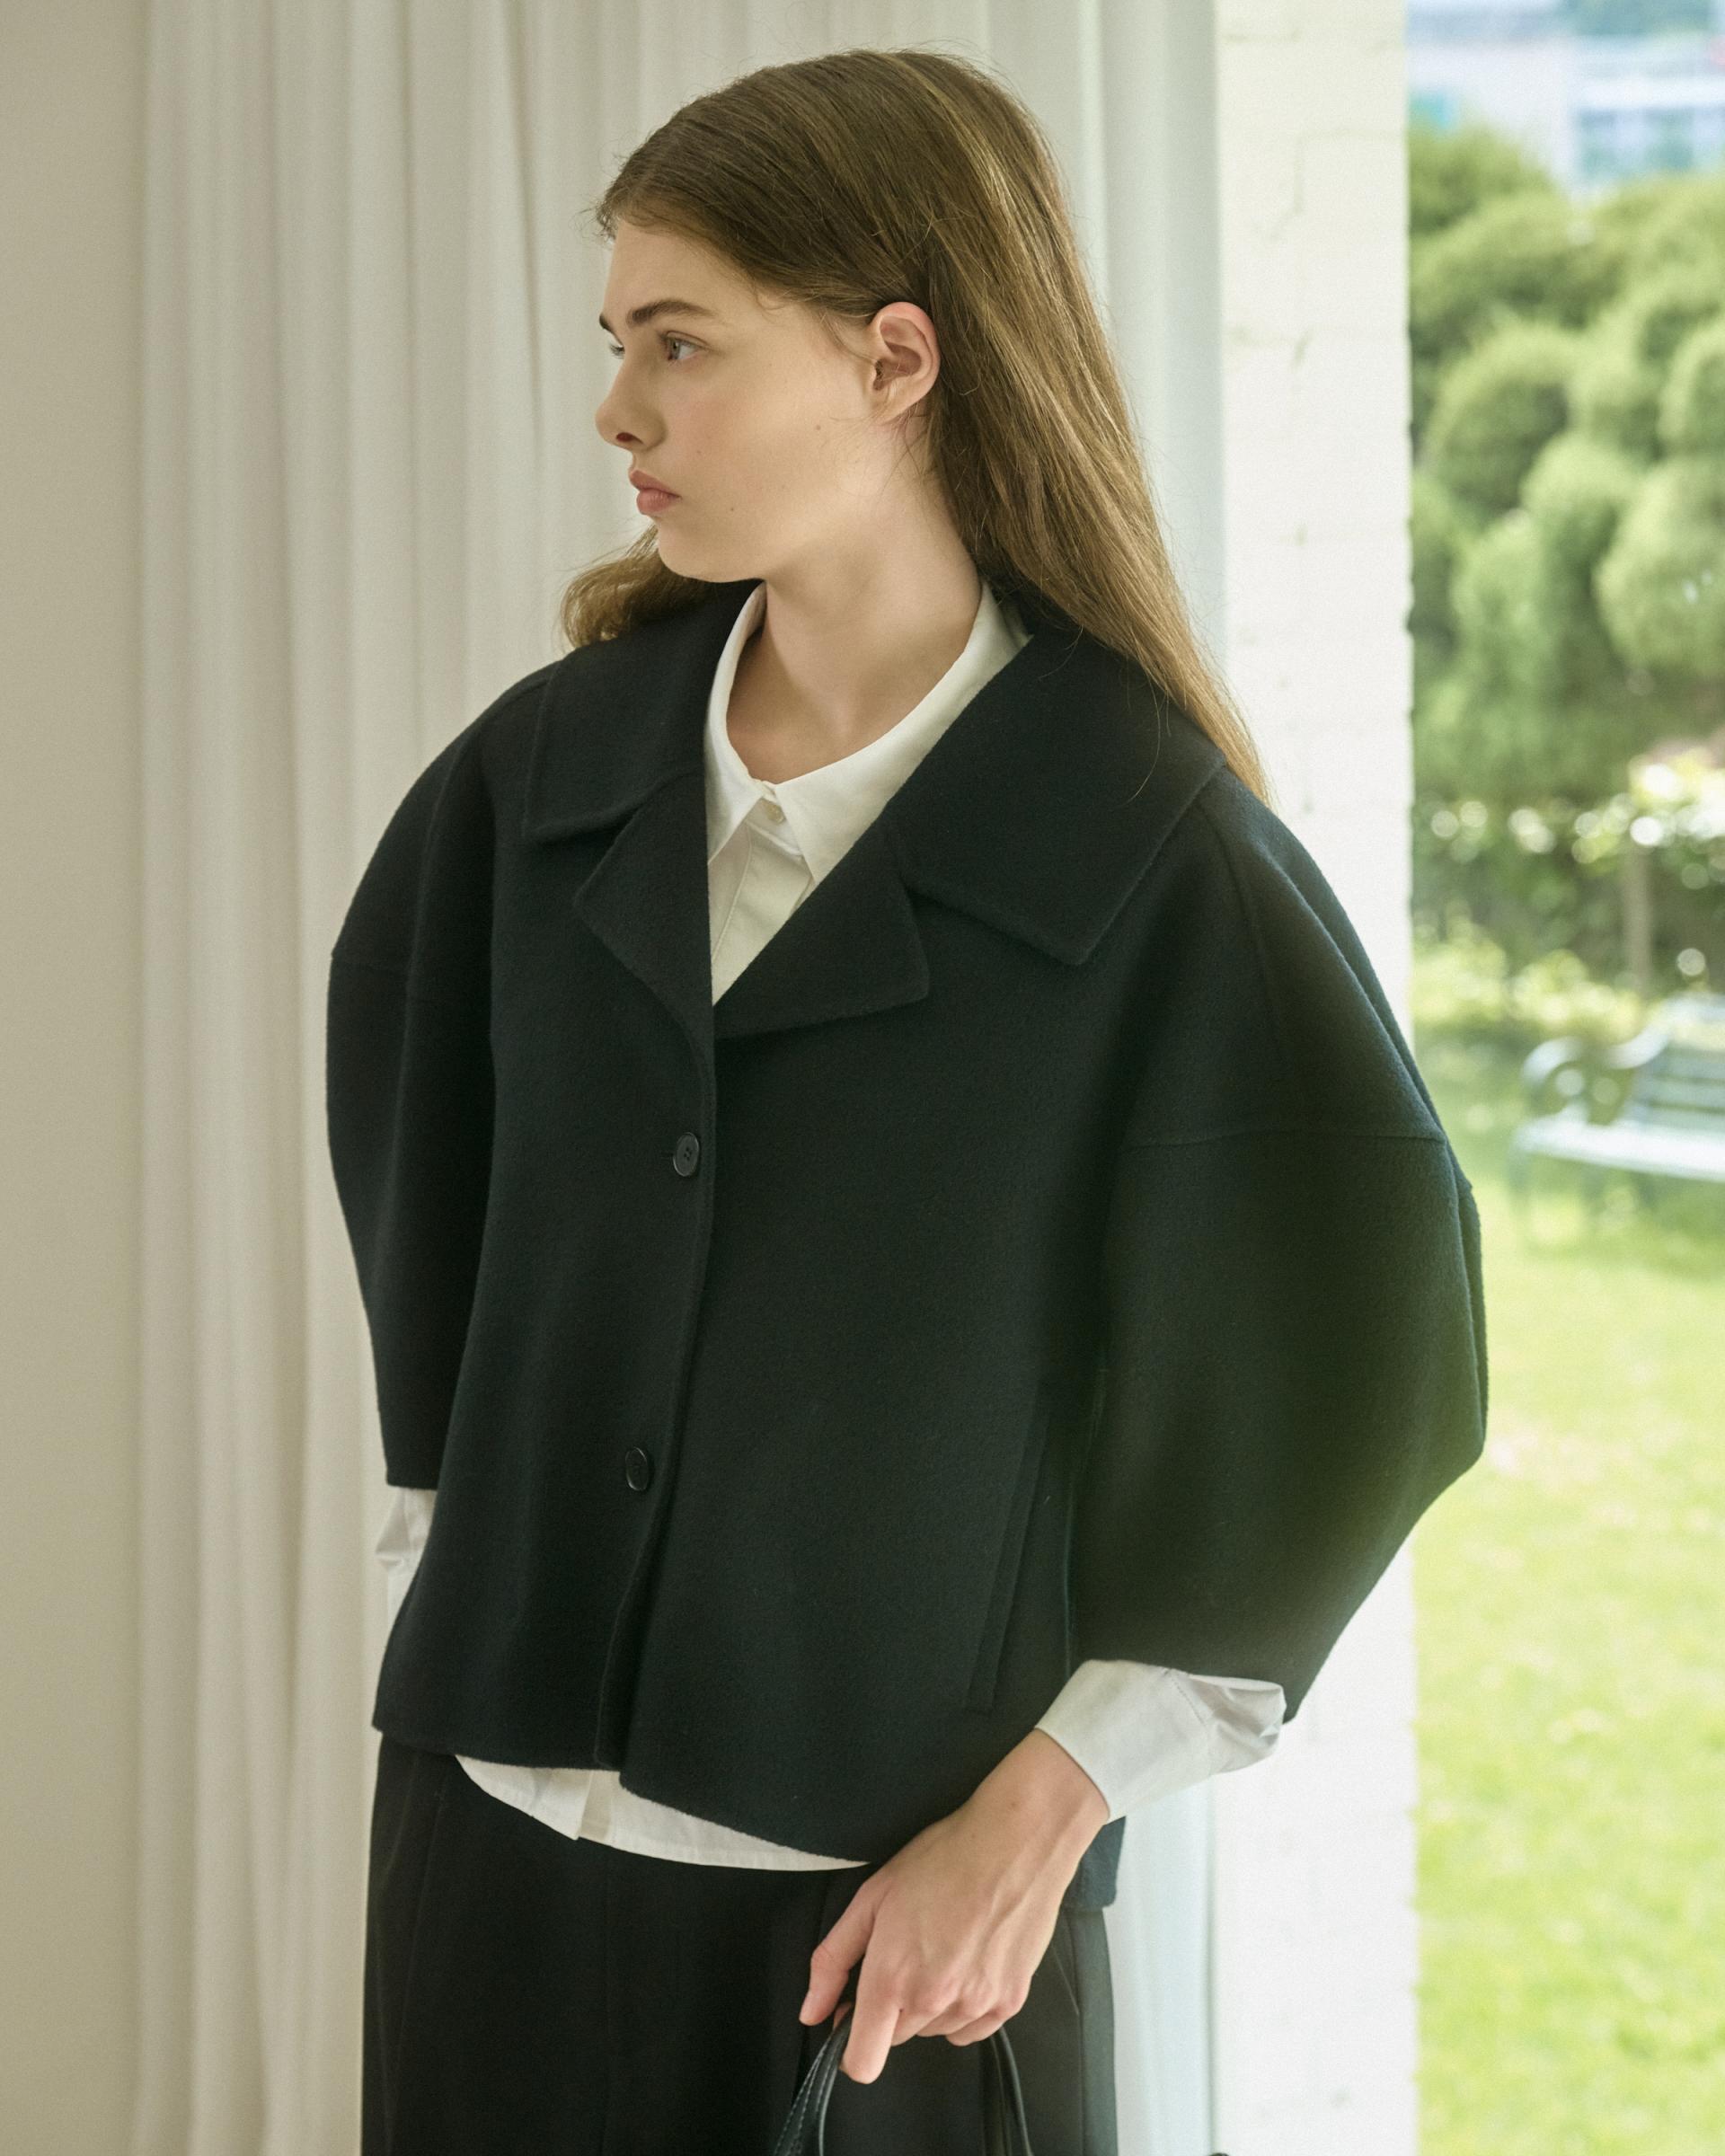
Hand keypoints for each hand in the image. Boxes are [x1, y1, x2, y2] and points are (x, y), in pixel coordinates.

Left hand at [796, 1731, 1108, 2083]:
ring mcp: (976, 2005)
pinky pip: (971, 2028)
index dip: (849, 2048)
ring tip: (943, 1947)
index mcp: (892, 1978)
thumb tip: (811, 2012)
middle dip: (892, 2007)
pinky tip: (968, 1961)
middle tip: (906, 1952)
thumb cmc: (941, 1859)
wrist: (1016, 1842)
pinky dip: (963, 2007)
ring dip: (929, 2005)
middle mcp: (933, 2001)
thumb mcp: (872, 1897)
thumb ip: (834, 1960)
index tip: (853, 2018)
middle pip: (898, 2038)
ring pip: (934, 2030)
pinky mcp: (1010, 2003)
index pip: (862, 2062)